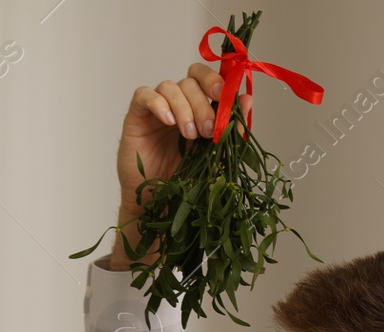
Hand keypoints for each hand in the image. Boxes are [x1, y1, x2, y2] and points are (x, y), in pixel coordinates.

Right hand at [112, 64, 252, 268]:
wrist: (156, 201)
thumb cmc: (184, 179)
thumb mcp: (214, 154)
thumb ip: (230, 128)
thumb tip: (247, 99)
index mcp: (197, 107)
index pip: (205, 77)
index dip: (214, 80)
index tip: (223, 96)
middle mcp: (177, 103)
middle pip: (189, 81)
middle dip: (203, 103)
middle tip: (209, 130)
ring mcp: (156, 108)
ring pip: (169, 86)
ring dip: (184, 108)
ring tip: (190, 135)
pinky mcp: (137, 115)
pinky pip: (144, 95)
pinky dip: (158, 104)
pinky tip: (168, 122)